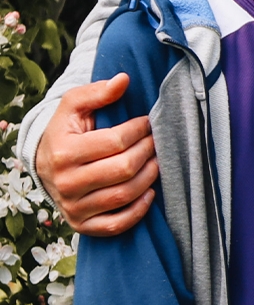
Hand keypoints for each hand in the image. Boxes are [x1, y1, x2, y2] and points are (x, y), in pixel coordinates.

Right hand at [34, 74, 157, 235]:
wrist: (45, 164)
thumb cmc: (66, 131)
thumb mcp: (74, 105)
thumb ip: (97, 92)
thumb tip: (124, 80)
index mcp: (63, 153)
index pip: (116, 141)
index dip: (140, 129)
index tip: (148, 122)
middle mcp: (66, 183)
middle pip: (124, 169)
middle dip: (148, 151)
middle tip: (155, 141)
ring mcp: (73, 207)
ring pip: (124, 195)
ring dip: (149, 176)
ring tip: (156, 161)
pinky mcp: (81, 225)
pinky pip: (116, 225)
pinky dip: (138, 210)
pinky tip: (149, 192)